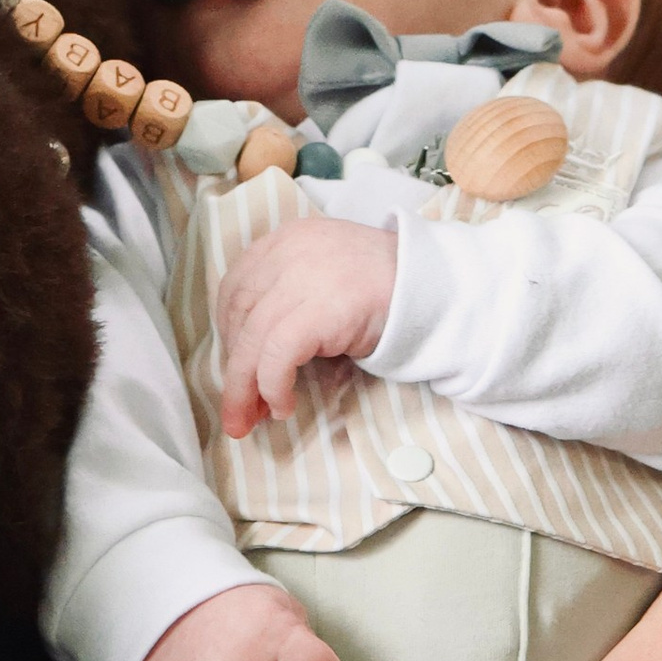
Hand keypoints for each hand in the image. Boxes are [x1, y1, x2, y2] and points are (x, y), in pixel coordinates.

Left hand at [218, 215, 398, 437]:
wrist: (434, 285)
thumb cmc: (383, 286)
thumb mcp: (325, 276)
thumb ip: (288, 295)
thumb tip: (250, 355)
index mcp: (286, 239)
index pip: (236, 288)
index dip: (227, 333)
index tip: (235, 367)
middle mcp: (287, 252)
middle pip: (238, 316)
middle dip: (232, 369)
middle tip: (237, 409)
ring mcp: (301, 279)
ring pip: (251, 341)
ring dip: (244, 389)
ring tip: (251, 420)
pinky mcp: (317, 311)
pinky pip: (276, 357)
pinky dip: (272, 387)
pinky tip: (283, 406)